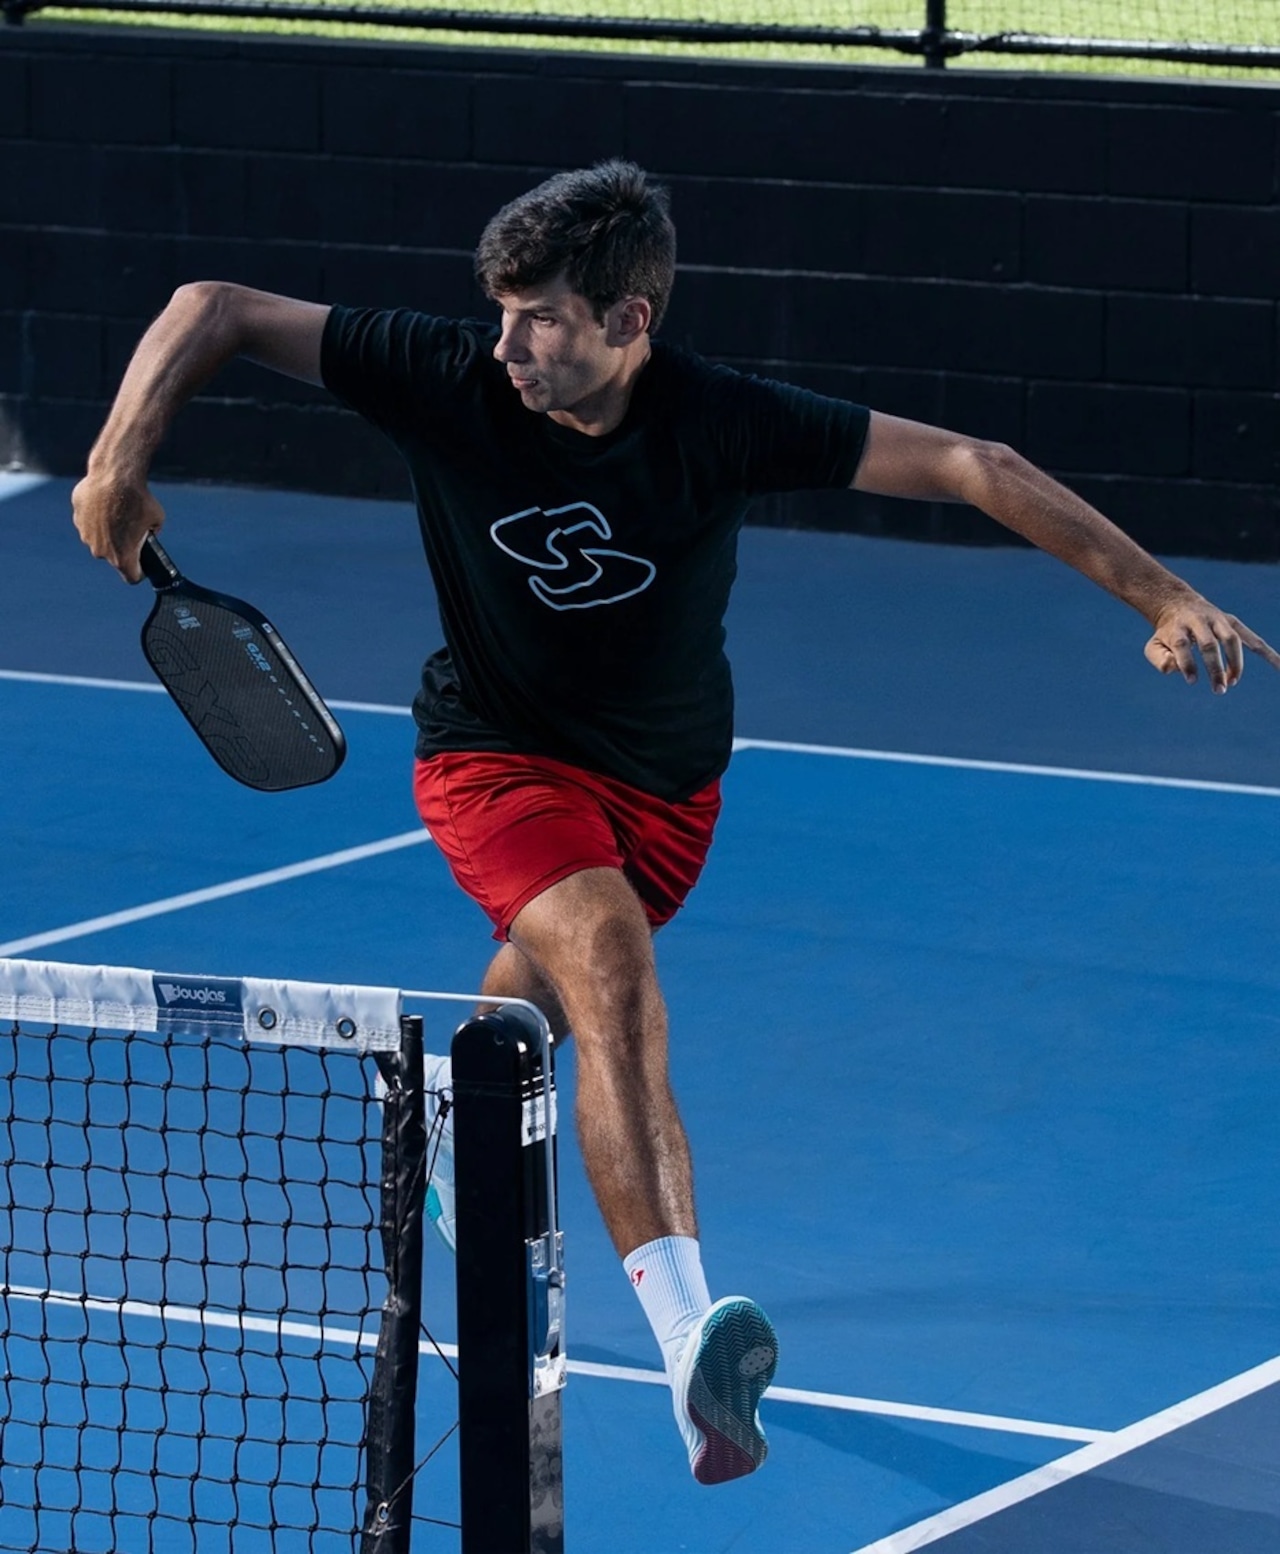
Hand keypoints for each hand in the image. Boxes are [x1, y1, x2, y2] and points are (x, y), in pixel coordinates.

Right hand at [71, 474, 165, 583]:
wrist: (114, 475)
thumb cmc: (139, 500)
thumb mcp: (156, 520)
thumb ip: (151, 532)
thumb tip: (148, 533)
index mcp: (122, 557)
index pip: (131, 577)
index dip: (139, 571)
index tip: (142, 564)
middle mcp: (100, 551)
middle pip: (113, 557)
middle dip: (122, 548)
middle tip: (132, 532)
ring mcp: (86, 535)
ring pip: (99, 540)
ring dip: (107, 532)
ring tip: (118, 514)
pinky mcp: (77, 518)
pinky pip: (89, 523)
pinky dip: (96, 517)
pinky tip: (105, 504)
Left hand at [1144, 596, 1279, 692]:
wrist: (1179, 604)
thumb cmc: (1167, 633)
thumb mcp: (1154, 645)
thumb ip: (1160, 659)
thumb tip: (1175, 668)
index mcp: (1178, 627)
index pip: (1182, 645)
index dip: (1187, 663)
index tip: (1192, 681)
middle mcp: (1199, 621)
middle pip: (1209, 644)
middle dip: (1215, 668)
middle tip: (1218, 690)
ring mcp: (1219, 621)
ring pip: (1232, 639)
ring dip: (1236, 662)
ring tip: (1231, 681)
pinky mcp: (1233, 624)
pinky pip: (1253, 639)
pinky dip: (1268, 653)